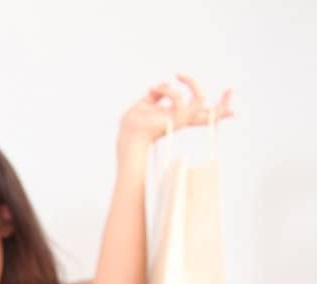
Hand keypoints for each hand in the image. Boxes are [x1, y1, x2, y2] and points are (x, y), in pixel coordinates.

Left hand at [118, 74, 232, 155]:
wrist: (128, 134)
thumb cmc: (133, 122)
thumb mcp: (147, 103)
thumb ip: (158, 93)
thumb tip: (163, 84)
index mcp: (177, 117)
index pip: (200, 113)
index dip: (215, 107)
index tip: (229, 96)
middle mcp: (182, 119)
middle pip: (211, 115)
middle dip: (224, 105)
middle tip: (232, 90)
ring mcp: (181, 119)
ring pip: (201, 98)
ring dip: (192, 80)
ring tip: (178, 74)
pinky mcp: (177, 118)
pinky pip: (180, 97)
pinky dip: (169, 88)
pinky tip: (155, 88)